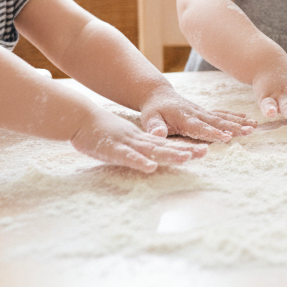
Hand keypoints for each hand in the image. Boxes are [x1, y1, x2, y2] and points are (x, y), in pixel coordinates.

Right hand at [70, 109, 207, 172]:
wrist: (81, 119)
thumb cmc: (103, 132)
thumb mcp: (126, 141)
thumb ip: (140, 148)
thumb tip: (155, 158)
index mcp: (142, 139)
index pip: (168, 144)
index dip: (185, 147)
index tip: (205, 150)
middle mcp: (138, 140)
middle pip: (165, 146)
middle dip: (185, 150)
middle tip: (205, 152)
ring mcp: (126, 144)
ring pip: (150, 150)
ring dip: (168, 154)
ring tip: (186, 157)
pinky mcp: (112, 149)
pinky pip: (127, 157)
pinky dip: (139, 162)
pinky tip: (150, 167)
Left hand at [138, 85, 257, 141]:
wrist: (158, 95)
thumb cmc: (153, 110)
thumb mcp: (149, 118)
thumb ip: (154, 127)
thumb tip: (157, 134)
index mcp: (184, 118)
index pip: (200, 127)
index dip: (212, 132)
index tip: (226, 137)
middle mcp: (197, 114)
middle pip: (217, 121)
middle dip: (234, 127)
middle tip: (249, 130)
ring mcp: (203, 112)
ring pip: (223, 117)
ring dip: (239, 122)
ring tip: (255, 126)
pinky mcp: (206, 112)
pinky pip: (223, 114)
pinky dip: (236, 116)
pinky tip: (248, 119)